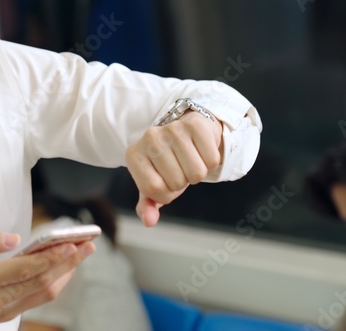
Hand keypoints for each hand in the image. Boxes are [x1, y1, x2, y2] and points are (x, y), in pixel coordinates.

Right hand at [0, 230, 94, 329]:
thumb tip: (14, 238)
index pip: (27, 269)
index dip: (53, 257)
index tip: (72, 244)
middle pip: (44, 282)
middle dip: (70, 263)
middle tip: (88, 244)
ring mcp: (3, 310)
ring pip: (44, 294)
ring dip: (66, 274)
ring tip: (80, 254)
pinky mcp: (4, 315)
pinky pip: (36, 300)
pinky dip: (53, 284)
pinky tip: (59, 270)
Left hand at [125, 111, 222, 226]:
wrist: (186, 132)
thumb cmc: (168, 162)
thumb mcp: (154, 183)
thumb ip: (148, 204)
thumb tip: (149, 221)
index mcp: (134, 156)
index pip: (153, 190)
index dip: (166, 194)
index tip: (166, 181)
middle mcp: (150, 139)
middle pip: (177, 182)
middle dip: (183, 182)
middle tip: (180, 168)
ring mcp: (172, 129)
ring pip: (197, 173)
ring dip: (198, 173)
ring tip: (190, 160)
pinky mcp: (194, 124)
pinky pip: (212, 160)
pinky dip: (210, 162)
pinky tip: (200, 150)